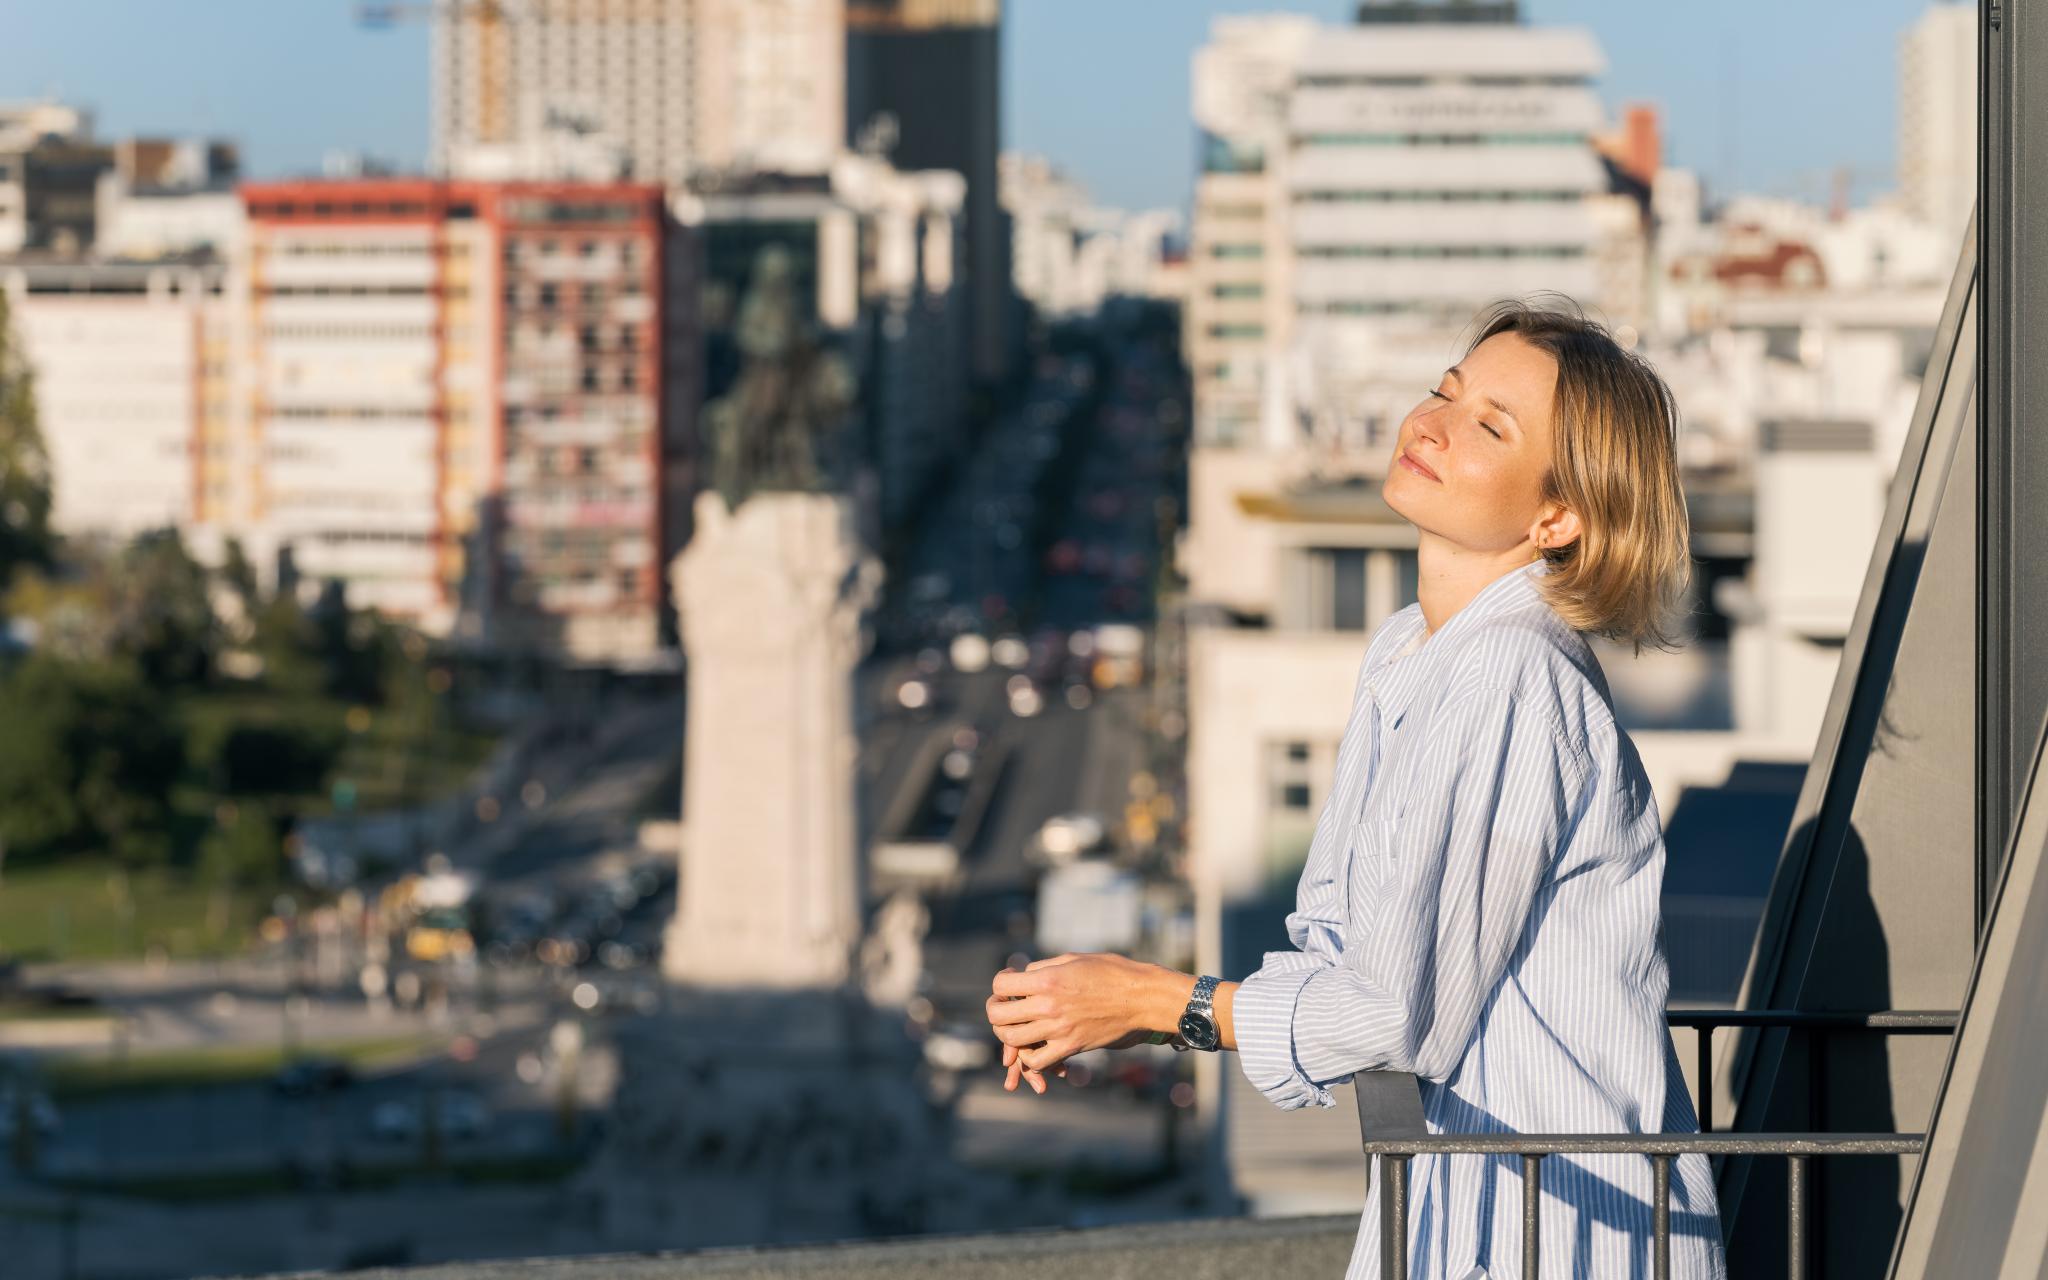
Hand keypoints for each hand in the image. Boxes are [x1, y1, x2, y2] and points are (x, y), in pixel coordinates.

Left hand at [987, 952, 1178, 1088]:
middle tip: (1004, 1005)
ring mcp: (1059, 1030)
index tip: (1011, 982)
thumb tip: (1023, 977)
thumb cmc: (1111, 972)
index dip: (1001, 983)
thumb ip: (1043, 968)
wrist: (1141, 998)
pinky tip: (1034, 1045)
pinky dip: (1029, 1056)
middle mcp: (1048, 1006)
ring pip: (1012, 1040)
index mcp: (1047, 980)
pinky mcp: (1071, 1047)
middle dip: (996, 1009)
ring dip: (1007, 1033)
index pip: (1001, 985)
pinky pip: (1037, 1061)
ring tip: (1015, 1024)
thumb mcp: (1073, 959)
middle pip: (999, 1015)